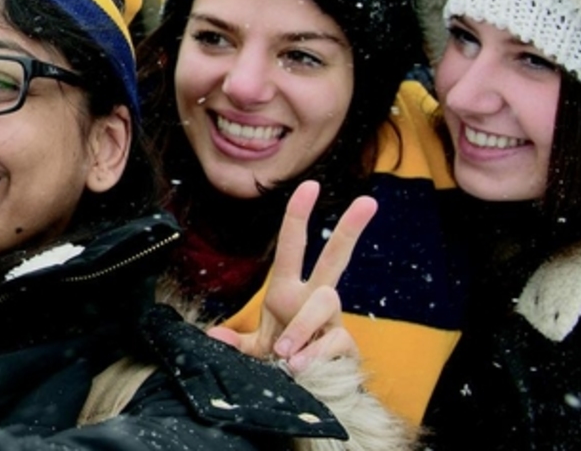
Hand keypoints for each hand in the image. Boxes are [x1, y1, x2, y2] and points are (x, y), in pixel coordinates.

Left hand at [207, 180, 375, 373]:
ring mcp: (332, 322)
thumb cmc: (282, 363)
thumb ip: (236, 342)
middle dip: (350, 229)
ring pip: (326, 302)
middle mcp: (312, 300)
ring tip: (284, 354)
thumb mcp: (254, 350)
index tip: (310, 186)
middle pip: (335, 257)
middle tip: (368, 201)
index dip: (298, 216)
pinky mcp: (345, 345)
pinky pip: (335, 339)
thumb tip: (213, 335)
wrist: (306, 394)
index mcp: (287, 293)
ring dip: (302, 327)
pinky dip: (314, 353)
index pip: (292, 247)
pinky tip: (300, 368)